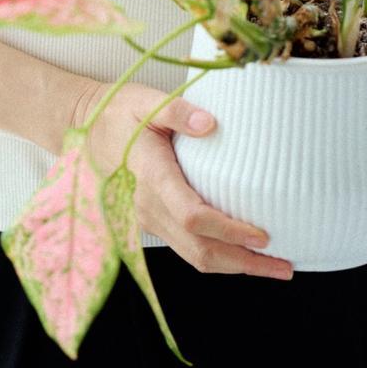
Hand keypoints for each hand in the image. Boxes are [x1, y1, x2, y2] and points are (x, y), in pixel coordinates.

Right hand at [69, 79, 296, 280]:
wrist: (83, 129)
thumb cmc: (118, 112)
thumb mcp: (145, 100)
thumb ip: (177, 111)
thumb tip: (210, 123)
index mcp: (151, 176)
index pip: (194, 216)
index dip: (230, 231)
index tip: (262, 235)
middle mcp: (148, 206)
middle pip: (199, 250)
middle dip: (243, 263)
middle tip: (283, 266)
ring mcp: (147, 218)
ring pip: (193, 256)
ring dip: (234, 266)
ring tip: (272, 267)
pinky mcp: (150, 221)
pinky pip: (185, 248)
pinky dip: (216, 256)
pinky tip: (240, 252)